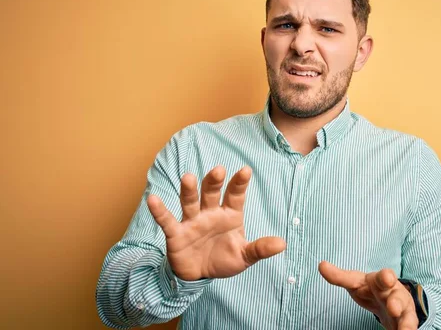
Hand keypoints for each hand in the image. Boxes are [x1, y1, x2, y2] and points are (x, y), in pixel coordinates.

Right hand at [147, 166, 286, 280]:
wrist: (199, 277)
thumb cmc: (223, 259)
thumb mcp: (244, 257)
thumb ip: (260, 249)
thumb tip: (282, 244)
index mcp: (229, 215)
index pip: (235, 195)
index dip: (239, 183)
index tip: (246, 170)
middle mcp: (210, 213)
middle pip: (211, 193)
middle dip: (213, 181)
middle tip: (218, 170)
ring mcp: (192, 221)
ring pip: (190, 201)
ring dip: (189, 190)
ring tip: (188, 178)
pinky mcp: (176, 233)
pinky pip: (167, 220)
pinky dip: (159, 211)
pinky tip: (153, 199)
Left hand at [318, 261, 417, 329]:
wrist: (391, 299)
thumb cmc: (370, 289)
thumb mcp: (355, 282)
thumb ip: (339, 276)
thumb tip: (321, 264)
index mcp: (380, 280)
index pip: (382, 277)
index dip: (385, 277)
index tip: (387, 278)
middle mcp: (394, 292)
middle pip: (397, 295)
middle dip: (396, 301)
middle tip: (393, 308)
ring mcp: (402, 307)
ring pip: (406, 314)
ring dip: (405, 321)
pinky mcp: (407, 319)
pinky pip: (409, 325)